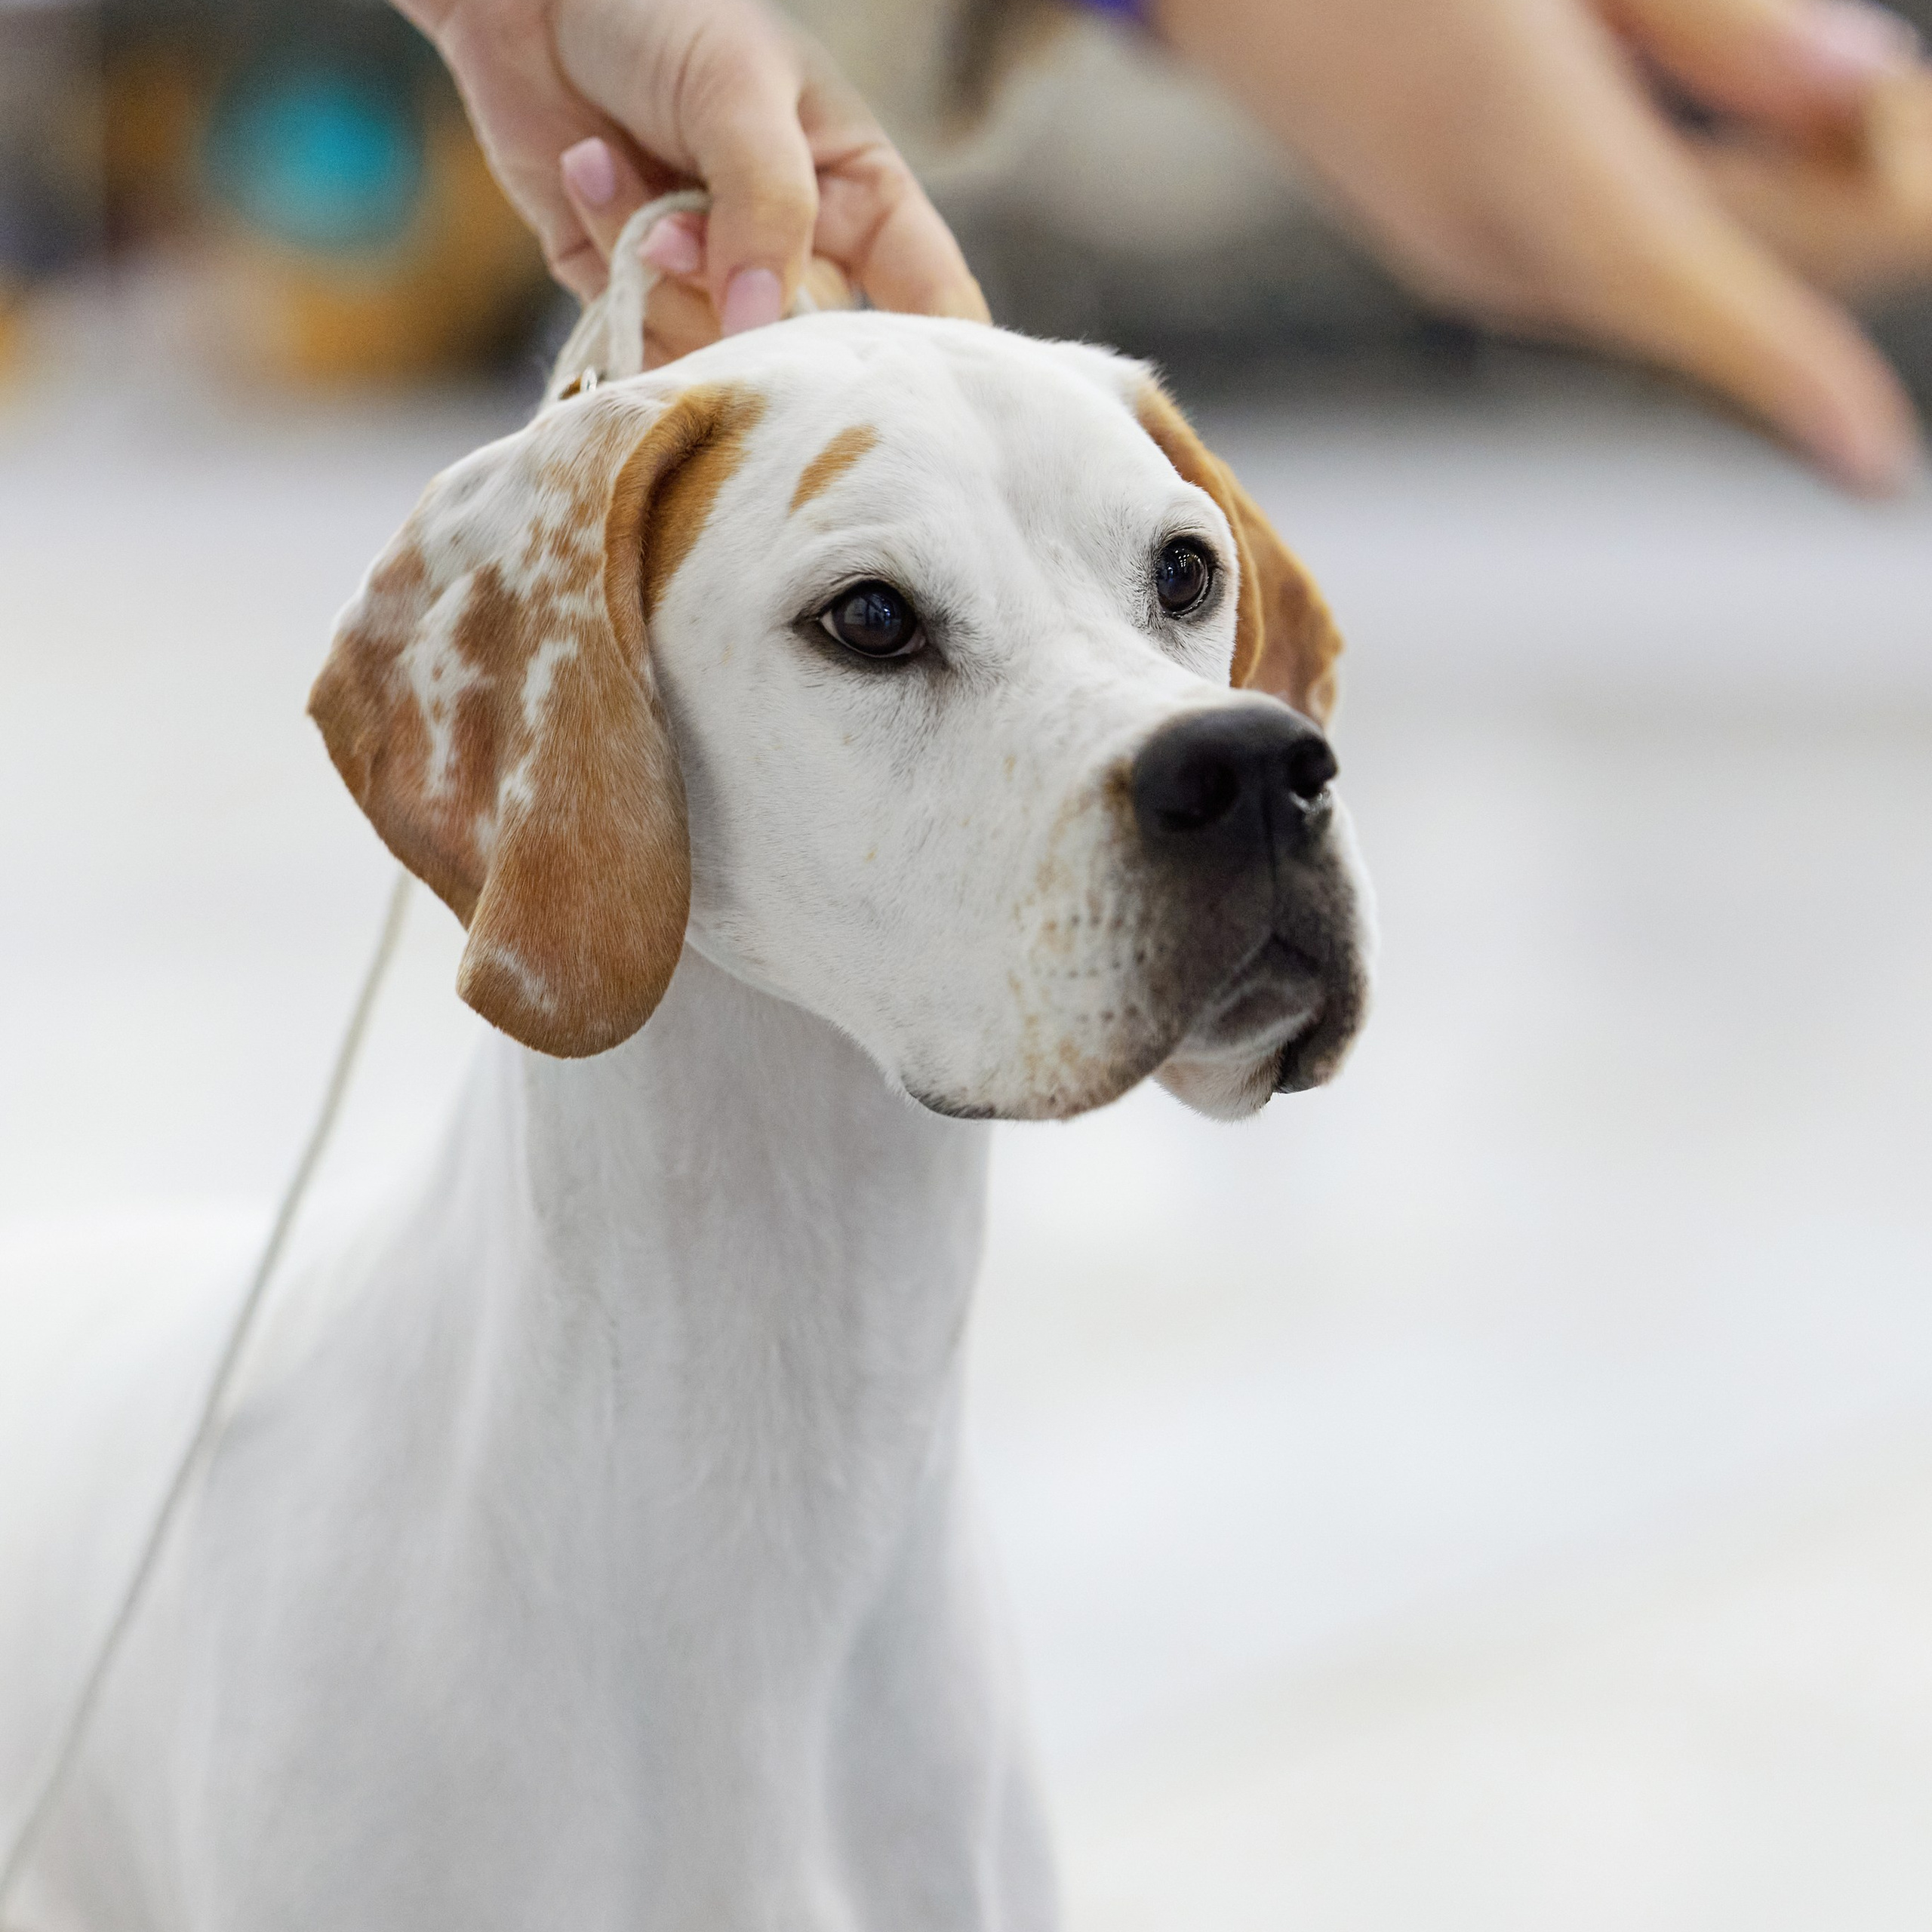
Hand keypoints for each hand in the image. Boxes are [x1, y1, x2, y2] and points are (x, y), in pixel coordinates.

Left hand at [396, 0, 986, 352]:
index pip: (932, 301)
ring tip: (609, 162)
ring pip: (723, 355)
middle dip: (746, 307)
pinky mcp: (643, 305)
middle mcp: (802, 258)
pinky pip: (647, 343)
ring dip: (657, 267)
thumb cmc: (659, 14)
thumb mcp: (739, 89)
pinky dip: (611, 267)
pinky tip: (585, 170)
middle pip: (813, 351)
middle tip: (678, 228)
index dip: (937, 362)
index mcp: (864, 199)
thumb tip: (759, 323)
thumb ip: (766, 207)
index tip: (922, 406)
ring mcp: (721, 289)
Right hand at [1155, 0, 1931, 490]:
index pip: (1682, 281)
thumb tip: (1860, 100)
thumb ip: (1715, 18)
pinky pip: (1626, 266)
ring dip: (1782, 213)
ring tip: (1774, 77)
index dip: (1788, 374)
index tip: (1872, 464)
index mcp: (1513, 141)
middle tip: (1872, 89)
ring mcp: (1473, 259)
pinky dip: (1708, 214)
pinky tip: (1701, 121)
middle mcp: (1492, 242)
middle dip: (1852, 208)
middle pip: (1725, 283)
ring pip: (1681, 283)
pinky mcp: (1467, 250)